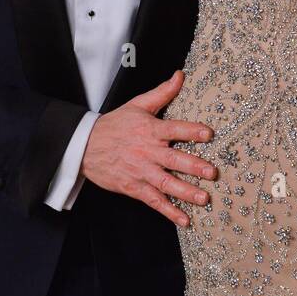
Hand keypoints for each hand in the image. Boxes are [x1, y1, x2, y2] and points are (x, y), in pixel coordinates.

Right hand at [80, 70, 216, 226]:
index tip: (208, 133)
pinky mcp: (134, 187)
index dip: (191, 131)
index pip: (174, 128)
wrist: (84, 146)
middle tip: (211, 172)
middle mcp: (147, 152)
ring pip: (166, 183)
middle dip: (193, 166)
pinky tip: (185, 220)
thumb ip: (162, 93)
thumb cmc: (114, 125)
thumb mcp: (137, 105)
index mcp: (150, 130)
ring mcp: (141, 171)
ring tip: (204, 198)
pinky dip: (169, 211)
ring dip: (185, 192)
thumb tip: (179, 75)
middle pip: (173, 159)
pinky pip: (154, 201)